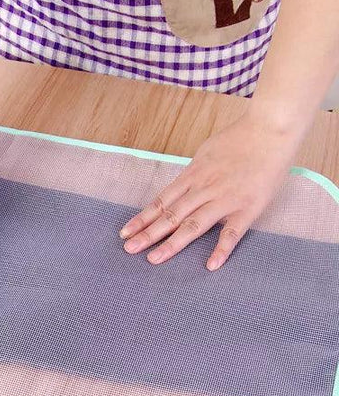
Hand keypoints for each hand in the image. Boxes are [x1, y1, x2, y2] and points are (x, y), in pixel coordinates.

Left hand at [119, 112, 303, 269]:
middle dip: (148, 233)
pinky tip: (211, 265)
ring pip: (193, 225)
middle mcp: (204, 189)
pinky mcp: (248, 207)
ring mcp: (225, 199)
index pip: (161, 201)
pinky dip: (222, 249)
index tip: (125, 232)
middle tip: (129, 249)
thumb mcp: (206, 153)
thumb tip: (179, 188)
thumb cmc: (239, 140)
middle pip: (171, 215)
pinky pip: (232, 232)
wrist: (271, 130)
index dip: (143, 218)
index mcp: (193, 175)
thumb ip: (193, 174)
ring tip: (154, 259)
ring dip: (172, 243)